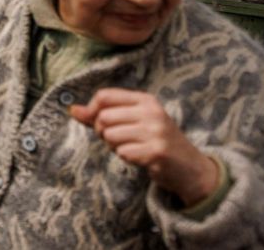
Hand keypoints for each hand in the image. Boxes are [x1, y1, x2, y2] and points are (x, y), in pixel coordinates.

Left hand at [70, 88, 218, 205]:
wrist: (190, 168)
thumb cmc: (155, 141)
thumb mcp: (132, 121)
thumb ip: (101, 114)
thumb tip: (72, 110)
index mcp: (145, 100)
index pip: (104, 96)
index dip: (93, 111)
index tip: (99, 123)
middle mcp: (151, 112)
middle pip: (103, 117)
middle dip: (104, 133)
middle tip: (121, 139)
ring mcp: (155, 131)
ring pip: (110, 136)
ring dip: (115, 147)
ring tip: (132, 147)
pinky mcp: (156, 151)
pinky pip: (123, 153)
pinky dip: (127, 157)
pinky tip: (141, 157)